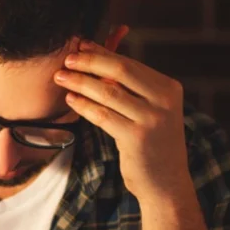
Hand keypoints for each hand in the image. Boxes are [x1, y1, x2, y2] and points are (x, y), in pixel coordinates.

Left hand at [54, 29, 194, 205]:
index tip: (79, 46)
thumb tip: (98, 56)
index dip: (102, 52)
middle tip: (66, 59)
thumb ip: (130, 87)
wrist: (166, 183)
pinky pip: (103, 115)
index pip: (129, 63)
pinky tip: (70, 100)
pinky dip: (84, 105)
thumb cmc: (151, 144)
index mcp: (168, 87)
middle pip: (120, 70)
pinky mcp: (136, 138)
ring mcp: (152, 119)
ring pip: (108, 92)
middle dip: (89, 62)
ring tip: (60, 78)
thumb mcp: (149, 110)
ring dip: (80, 82)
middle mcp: (164, 100)